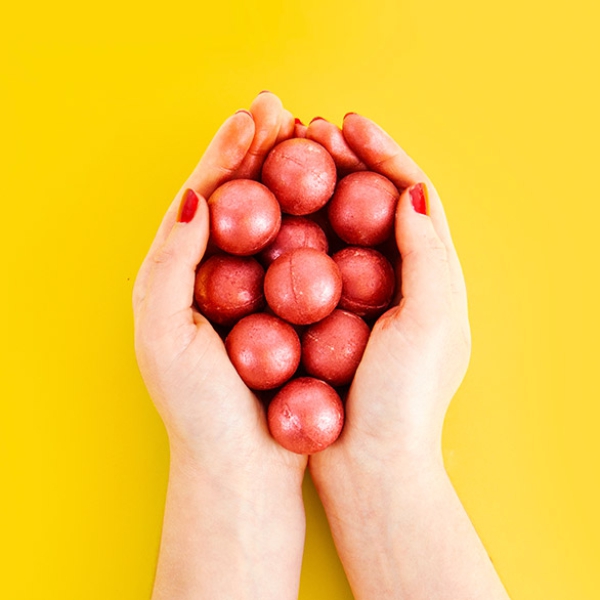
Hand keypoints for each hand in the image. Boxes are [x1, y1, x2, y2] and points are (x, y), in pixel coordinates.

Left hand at [133, 92, 302, 476]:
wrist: (242, 468)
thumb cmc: (198, 408)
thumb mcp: (164, 330)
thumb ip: (170, 259)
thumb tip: (194, 194)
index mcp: (178, 273)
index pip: (203, 196)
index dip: (226, 152)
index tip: (256, 115)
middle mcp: (218, 277)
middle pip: (240, 200)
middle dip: (259, 151)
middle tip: (284, 109)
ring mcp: (258, 293)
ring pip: (275, 222)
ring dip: (290, 177)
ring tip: (311, 138)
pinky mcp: (291, 314)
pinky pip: (305, 257)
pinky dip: (317, 223)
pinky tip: (336, 198)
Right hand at [307, 114, 508, 599]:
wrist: (370, 466)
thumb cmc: (405, 400)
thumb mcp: (432, 323)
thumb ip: (429, 254)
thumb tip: (412, 190)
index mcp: (432, 274)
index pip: (410, 194)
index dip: (383, 153)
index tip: (348, 124)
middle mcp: (397, 280)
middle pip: (370, 203)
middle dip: (343, 162)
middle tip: (307, 131)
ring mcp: (358, 299)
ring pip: (335, 229)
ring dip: (313, 191)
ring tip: (284, 159)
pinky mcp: (325, 319)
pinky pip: (308, 263)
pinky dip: (292, 234)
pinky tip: (266, 218)